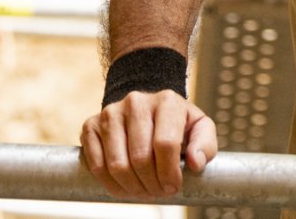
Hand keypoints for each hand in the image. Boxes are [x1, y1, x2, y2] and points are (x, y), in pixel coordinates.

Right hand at [80, 90, 218, 198]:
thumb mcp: (199, 128)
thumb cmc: (176, 124)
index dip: (169, 173)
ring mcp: (110, 113)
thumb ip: (204, 145)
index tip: (173, 188)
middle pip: (140, 157)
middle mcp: (136, 103)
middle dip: (151, 184)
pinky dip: (111, 184)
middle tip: (158, 193)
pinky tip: (124, 187)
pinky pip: (96, 165)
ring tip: (143, 191)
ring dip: (131, 187)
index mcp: (167, 101)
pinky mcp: (90, 125)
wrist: (147, 111)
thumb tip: (195, 163)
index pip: (165, 143)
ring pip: (117, 164)